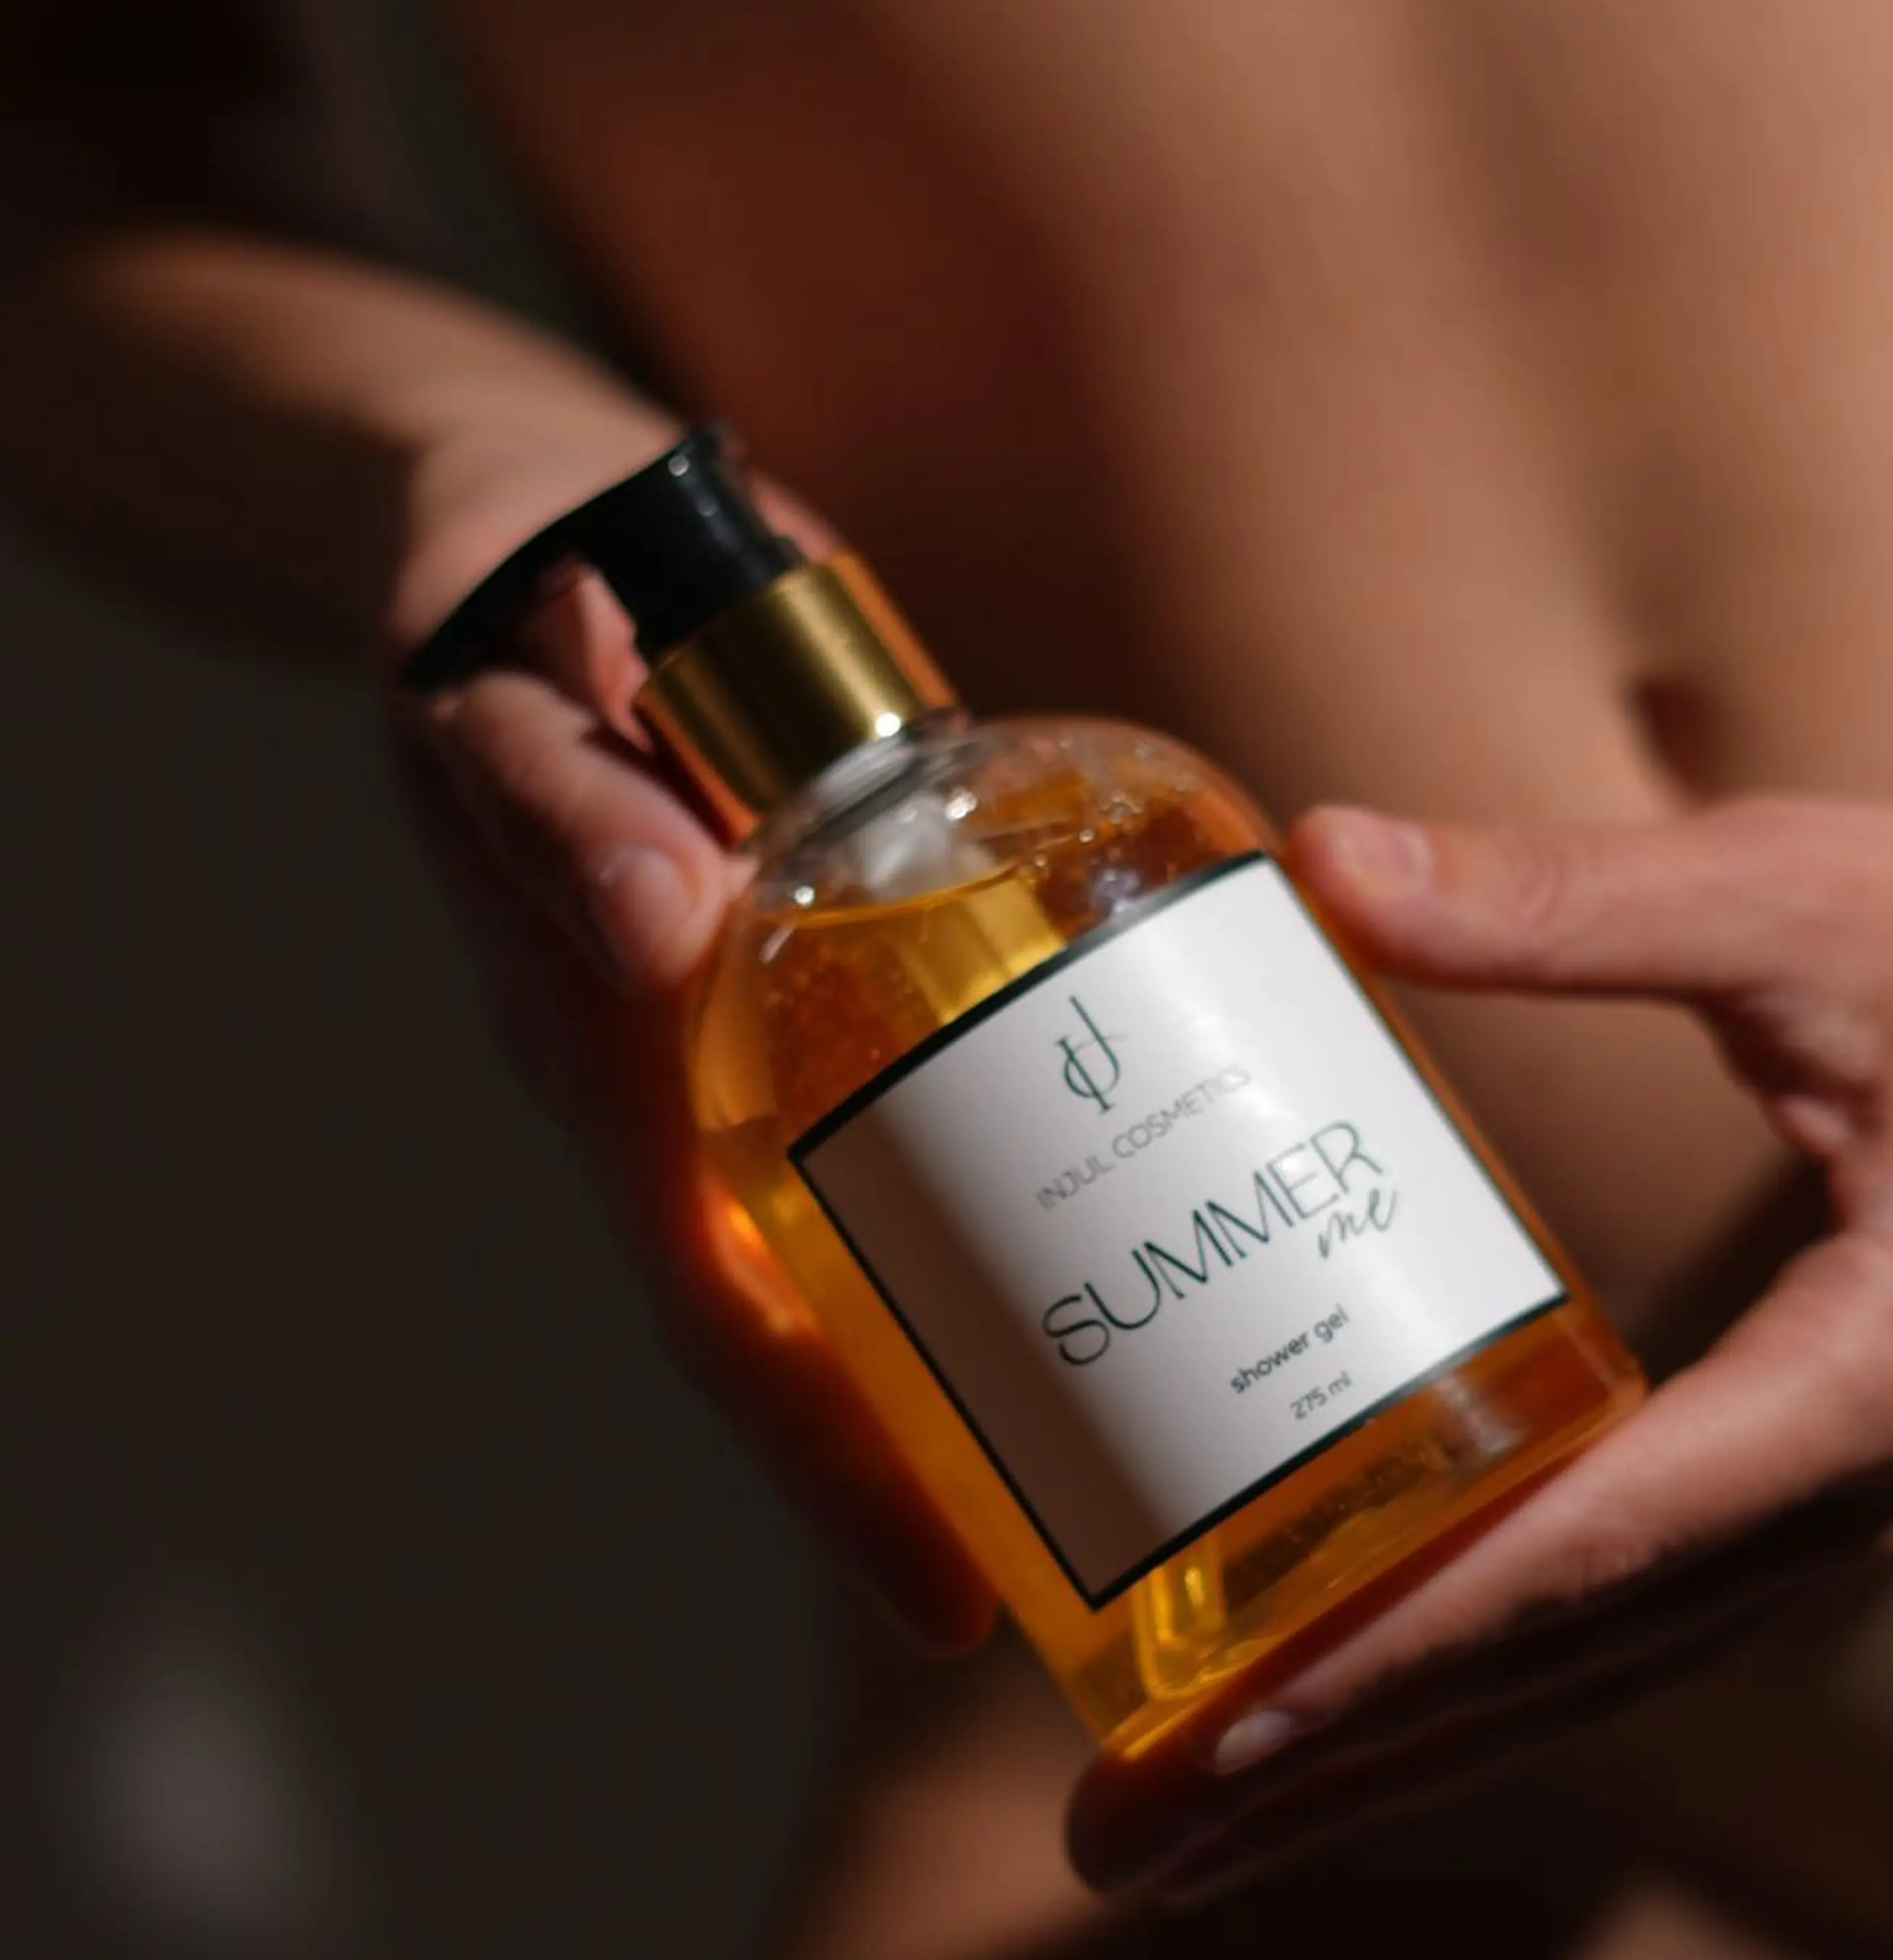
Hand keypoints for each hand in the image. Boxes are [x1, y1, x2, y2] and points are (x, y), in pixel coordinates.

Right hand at [382, 421, 996, 1655]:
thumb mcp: (522, 713)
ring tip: (1112, 1437)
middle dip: (908, 1453)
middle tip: (1060, 1582)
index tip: (942, 1598)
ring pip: (843, 1214)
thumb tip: (673, 926)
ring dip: (951, 1332)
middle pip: (789, 1310)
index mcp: (599, 1054)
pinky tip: (1089, 1207)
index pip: (710, 1297)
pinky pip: (879, 1087)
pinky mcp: (793, 954)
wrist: (544, 550)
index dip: (820, 1457)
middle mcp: (669, 1078)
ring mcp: (730, 1028)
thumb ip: (571, 811)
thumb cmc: (536, 625)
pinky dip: (968, 1169)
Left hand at [1070, 777, 1892, 1892]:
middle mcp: (1872, 1473)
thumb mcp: (1786, 896)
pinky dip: (1496, 1654)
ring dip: (1409, 1736)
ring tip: (1206, 1806)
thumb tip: (1324, 861)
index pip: (1605, 1537)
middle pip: (1582, 1652)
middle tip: (1139, 1831)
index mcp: (1879, 1361)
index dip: (1409, 1632)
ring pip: (1609, 1656)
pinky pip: (1642, 1594)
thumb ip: (1560, 900)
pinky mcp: (1826, 1460)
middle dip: (1359, 1745)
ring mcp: (1857, 1488)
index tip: (1232, 1715)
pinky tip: (1365, 1674)